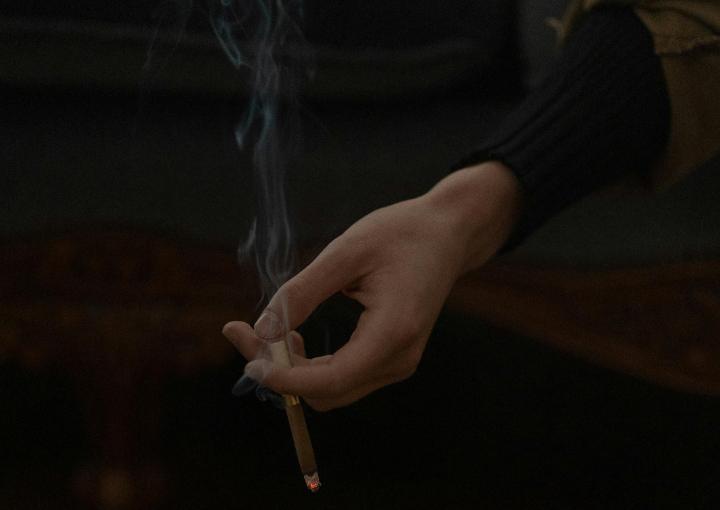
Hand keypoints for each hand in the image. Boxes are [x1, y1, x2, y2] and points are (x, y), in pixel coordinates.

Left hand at [223, 161, 521, 410]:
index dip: (282, 377)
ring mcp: (398, 363)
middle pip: (326, 392)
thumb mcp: (346, 252)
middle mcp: (399, 359)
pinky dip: (311, 366)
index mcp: (393, 333)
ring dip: (294, 370)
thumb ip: (302, 292)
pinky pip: (343, 378)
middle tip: (245, 331)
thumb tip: (262, 329)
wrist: (447, 234)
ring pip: (332, 390)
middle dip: (280, 371)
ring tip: (272, 331)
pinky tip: (294, 337)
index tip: (246, 354)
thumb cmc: (401, 234)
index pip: (329, 380)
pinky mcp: (392, 358)